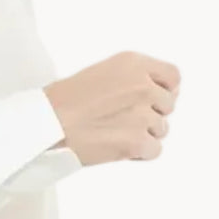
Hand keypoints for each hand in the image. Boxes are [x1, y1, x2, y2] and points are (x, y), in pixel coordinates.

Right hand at [43, 51, 179, 165]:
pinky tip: (119, 149)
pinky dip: (139, 154)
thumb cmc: (61, 102)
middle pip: (168, 105)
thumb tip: (153, 94)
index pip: (173, 77)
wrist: (45, 125)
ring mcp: (142, 114)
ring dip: (143, 135)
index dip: (166, 91)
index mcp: (133, 64)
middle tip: (124, 122)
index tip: (154, 101)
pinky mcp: (136, 141)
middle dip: (151, 115)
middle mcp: (142, 85)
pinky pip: (154, 150)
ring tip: (115, 134)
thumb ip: (130, 78)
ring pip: (162, 129)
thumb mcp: (100, 73)